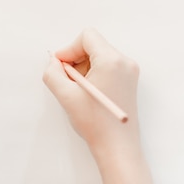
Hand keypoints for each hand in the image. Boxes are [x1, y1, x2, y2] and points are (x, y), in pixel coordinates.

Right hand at [43, 28, 141, 157]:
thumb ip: (53, 73)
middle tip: (67, 81)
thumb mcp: (66, 96)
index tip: (61, 67)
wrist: (117, 147)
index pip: (87, 37)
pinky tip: (88, 93)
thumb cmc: (95, 123)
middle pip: (94, 45)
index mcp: (111, 61)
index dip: (69, 49)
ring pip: (99, 56)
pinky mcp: (129, 81)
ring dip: (84, 68)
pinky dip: (94, 74)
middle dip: (76, 59)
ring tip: (78, 90)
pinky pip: (107, 66)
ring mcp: (129, 71)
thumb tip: (53, 61)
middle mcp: (124, 62)